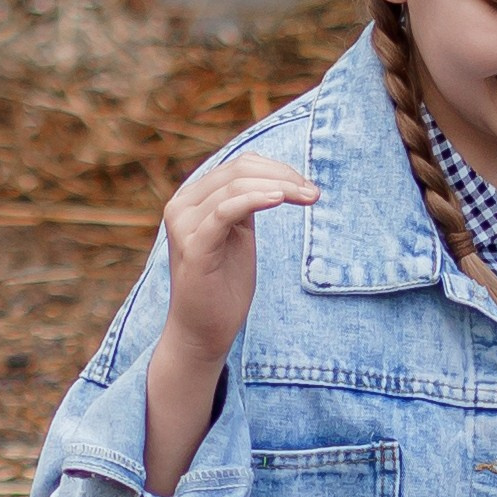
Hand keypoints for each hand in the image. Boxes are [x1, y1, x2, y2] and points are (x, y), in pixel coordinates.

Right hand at [144, 155, 318, 492]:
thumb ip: (247, 204)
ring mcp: (184, 224)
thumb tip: (278, 177)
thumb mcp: (239, 235)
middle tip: (315, 193)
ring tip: (309, 197)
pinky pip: (226, 211)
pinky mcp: (193, 246)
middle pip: (239, 171)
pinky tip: (280, 199)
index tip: (309, 186)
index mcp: (193, 198)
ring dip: (279, 187)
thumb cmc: (223, 285)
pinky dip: (255, 199)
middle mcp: (182, 205)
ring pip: (236, 186)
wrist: (203, 331)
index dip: (278, 169)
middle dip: (284, 176)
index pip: (239, 166)